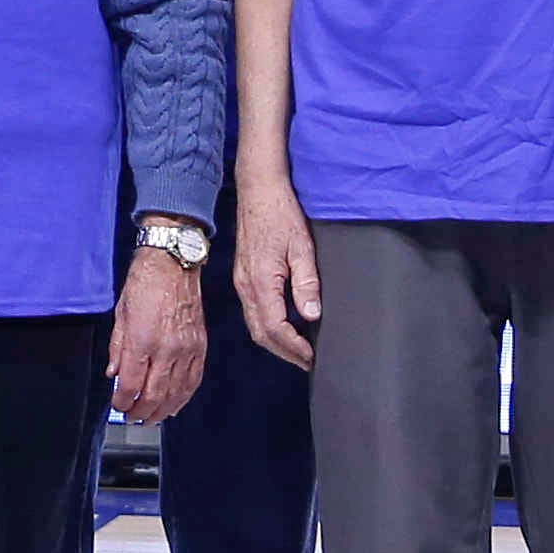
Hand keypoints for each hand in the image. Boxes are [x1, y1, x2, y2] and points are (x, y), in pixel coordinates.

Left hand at [110, 240, 206, 423]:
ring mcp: (187, 349)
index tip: (118, 406)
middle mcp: (167, 349)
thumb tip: (114, 374)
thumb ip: (117, 349)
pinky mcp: (200, 346)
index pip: (131, 384)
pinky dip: (183, 397)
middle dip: (141, 412)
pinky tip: (174, 404)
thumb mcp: (120, 315)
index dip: (123, 402)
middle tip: (132, 418)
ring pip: (176, 393)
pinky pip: (193, 380)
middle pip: (154, 395)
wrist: (174, 263)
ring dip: (162, 410)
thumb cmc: (144, 284)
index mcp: (142, 340)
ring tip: (151, 418)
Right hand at [235, 173, 325, 364]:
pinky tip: (284, 325)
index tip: (312, 356)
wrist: (258, 190)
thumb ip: (307, 282)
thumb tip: (311, 314)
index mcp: (261, 281)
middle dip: (284, 352)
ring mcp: (241, 282)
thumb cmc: (280, 213)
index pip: (275, 329)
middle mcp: (246, 286)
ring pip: (255, 325)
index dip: (294, 348)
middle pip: (261, 334)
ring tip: (298, 349)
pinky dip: (268, 326)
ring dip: (275, 342)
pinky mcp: (243, 276)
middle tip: (307, 362)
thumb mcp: (302, 246)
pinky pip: (252, 311)